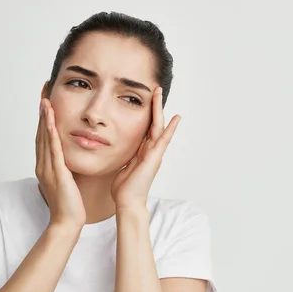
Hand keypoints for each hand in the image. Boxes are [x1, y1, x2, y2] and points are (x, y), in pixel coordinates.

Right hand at [36, 97, 85, 228]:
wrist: (67, 221)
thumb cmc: (69, 203)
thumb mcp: (67, 180)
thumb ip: (66, 167)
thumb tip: (70, 157)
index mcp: (46, 165)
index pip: (44, 136)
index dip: (45, 117)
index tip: (47, 100)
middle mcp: (43, 164)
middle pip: (41, 132)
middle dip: (42, 112)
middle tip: (44, 92)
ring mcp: (48, 168)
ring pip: (45, 138)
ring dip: (45, 118)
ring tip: (46, 100)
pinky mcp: (57, 173)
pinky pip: (53, 151)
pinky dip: (51, 135)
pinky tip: (51, 122)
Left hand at [111, 87, 180, 210]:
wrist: (128, 202)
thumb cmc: (124, 188)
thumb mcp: (122, 165)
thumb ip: (124, 156)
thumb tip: (116, 148)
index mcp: (142, 151)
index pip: (146, 127)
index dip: (147, 113)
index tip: (147, 99)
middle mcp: (150, 150)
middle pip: (154, 122)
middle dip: (155, 105)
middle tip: (156, 89)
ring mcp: (154, 153)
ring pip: (159, 126)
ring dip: (159, 109)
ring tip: (160, 93)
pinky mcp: (154, 158)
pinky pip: (163, 140)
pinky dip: (170, 129)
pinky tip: (176, 118)